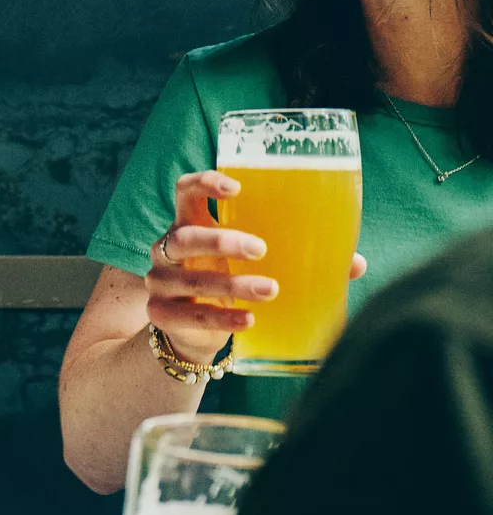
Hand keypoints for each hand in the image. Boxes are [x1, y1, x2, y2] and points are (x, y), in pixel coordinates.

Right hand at [147, 170, 366, 363]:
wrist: (193, 330)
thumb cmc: (229, 280)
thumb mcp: (253, 263)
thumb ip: (298, 257)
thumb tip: (355, 263)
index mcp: (190, 223)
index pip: (185, 190)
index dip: (204, 183)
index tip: (236, 188)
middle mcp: (168, 249)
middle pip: (183, 236)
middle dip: (221, 241)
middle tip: (261, 249)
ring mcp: (160, 281)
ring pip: (186, 277)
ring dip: (229, 284)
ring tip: (269, 290)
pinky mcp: (159, 313)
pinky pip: (187, 314)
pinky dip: (220, 319)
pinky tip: (248, 320)